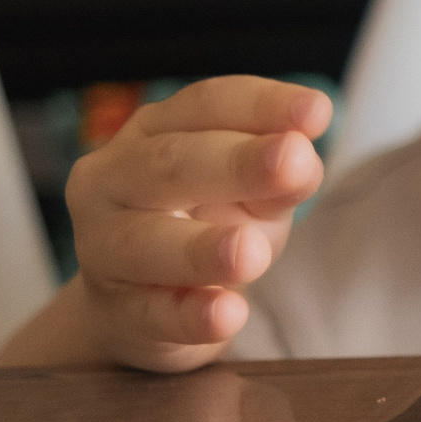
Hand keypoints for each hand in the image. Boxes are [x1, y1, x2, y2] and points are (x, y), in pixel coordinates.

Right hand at [64, 76, 330, 370]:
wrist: (138, 304)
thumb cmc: (202, 225)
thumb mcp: (249, 193)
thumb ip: (276, 178)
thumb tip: (303, 163)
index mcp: (152, 131)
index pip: (205, 106)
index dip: (260, 106)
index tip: (318, 112)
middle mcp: (113, 180)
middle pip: (169, 164)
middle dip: (236, 163)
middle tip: (295, 161)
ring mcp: (102, 249)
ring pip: (144, 244)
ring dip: (202, 248)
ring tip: (252, 253)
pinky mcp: (116, 313)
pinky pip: (151, 314)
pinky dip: (190, 315)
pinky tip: (227, 314)